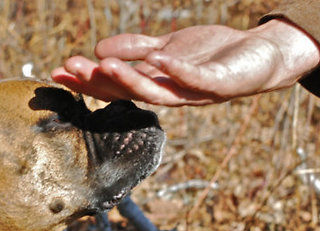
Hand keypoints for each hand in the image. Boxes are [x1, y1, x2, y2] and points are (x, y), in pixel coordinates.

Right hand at [51, 20, 319, 105]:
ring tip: (103, 64)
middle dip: (100, 81)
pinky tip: (159, 58)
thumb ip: (137, 50)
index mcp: (157, 85)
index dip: (87, 81)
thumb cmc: (214, 54)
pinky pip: (196, 80)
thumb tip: (98, 51)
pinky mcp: (221, 83)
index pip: (116, 85)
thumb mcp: (168, 47)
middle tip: (71, 67)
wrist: (263, 55)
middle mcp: (172, 94)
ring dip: (130, 80)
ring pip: (157, 92)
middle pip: (130, 92)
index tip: (57, 72)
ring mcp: (196, 92)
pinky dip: (177, 70)